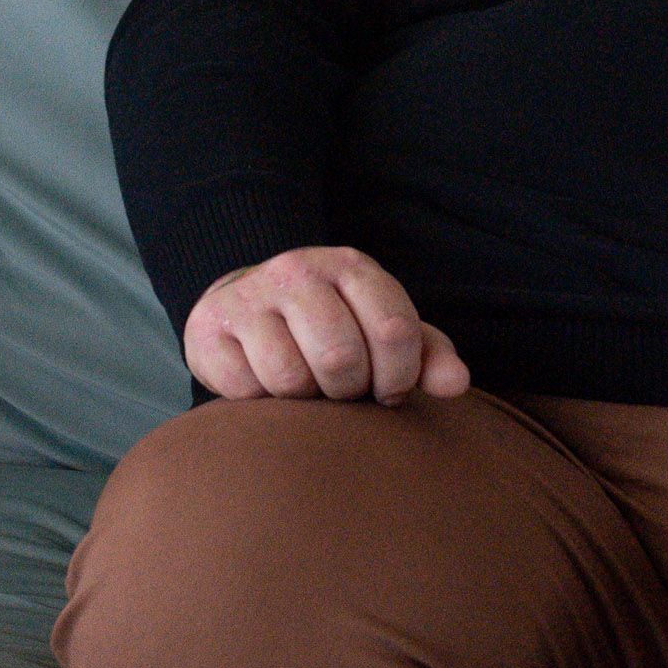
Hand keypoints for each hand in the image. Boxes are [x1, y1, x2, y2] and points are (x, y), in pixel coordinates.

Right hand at [182, 246, 470, 403]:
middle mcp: (298, 270)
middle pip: (340, 359)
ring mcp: (250, 295)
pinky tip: (263, 383)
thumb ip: (427, 357)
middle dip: (348, 392)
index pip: (395, 333)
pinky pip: (246, 388)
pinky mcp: (210, 325)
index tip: (388, 388)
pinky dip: (260, 400)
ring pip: (290, 378)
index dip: (398, 378)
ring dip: (304, 400)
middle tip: (342, 391)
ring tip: (305, 386)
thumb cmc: (331, 329)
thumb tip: (457, 383)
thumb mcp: (382, 334)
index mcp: (351, 267)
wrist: (245, 308)